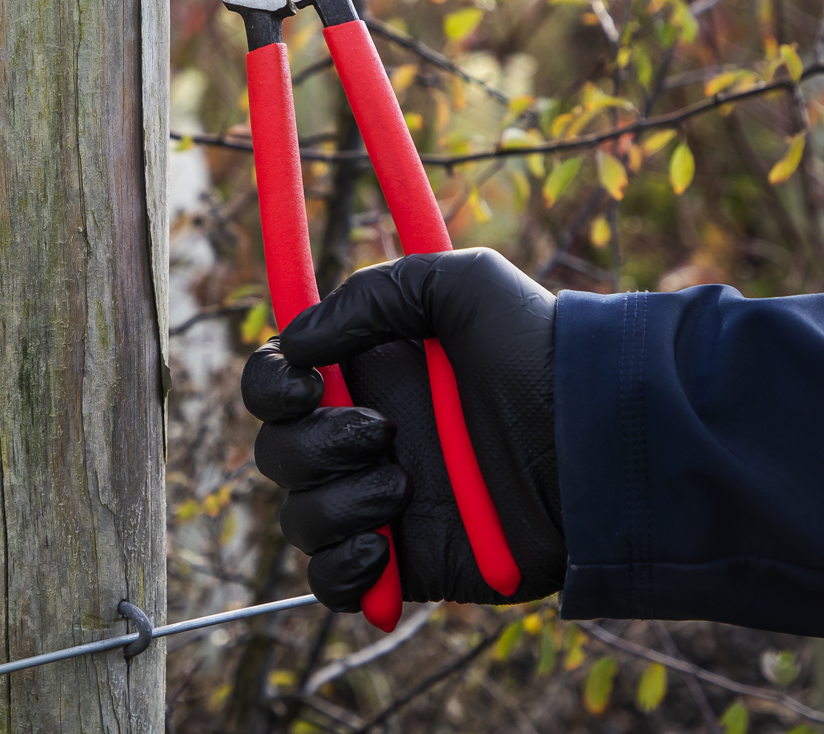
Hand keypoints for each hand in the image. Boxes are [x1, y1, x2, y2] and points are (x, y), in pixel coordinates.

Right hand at [241, 248, 566, 609]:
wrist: (596, 444)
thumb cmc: (537, 351)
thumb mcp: (461, 286)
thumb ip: (369, 296)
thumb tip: (296, 344)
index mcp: (366, 373)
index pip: (276, 382)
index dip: (272, 386)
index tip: (308, 383)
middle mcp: (363, 435)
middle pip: (276, 451)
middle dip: (314, 444)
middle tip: (384, 432)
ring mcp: (380, 501)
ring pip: (299, 516)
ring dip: (337, 501)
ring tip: (404, 485)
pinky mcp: (405, 562)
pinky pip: (329, 582)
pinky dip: (339, 571)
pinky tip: (379, 550)